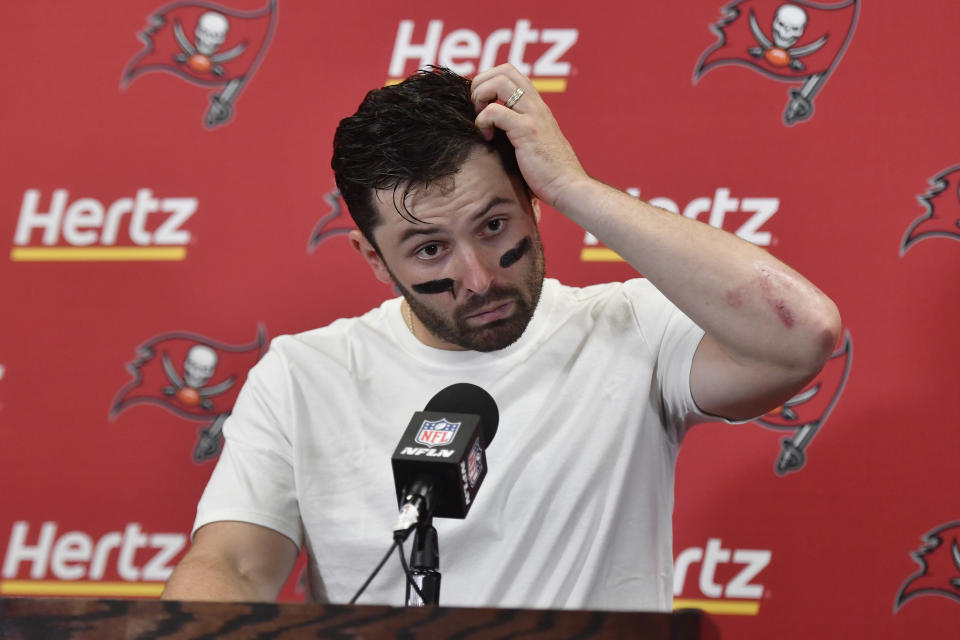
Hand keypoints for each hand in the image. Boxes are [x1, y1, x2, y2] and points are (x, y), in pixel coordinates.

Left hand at [471, 64, 587, 209]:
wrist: (569, 187)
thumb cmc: (549, 172)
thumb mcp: (534, 143)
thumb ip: (519, 130)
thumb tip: (495, 131)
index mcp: (536, 106)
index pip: (510, 72)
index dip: (488, 81)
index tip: (482, 106)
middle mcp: (536, 105)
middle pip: (503, 70)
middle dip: (481, 85)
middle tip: (477, 111)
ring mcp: (532, 115)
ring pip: (499, 83)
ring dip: (480, 98)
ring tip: (481, 122)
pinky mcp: (527, 131)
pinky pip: (495, 112)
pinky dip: (483, 122)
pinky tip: (488, 138)